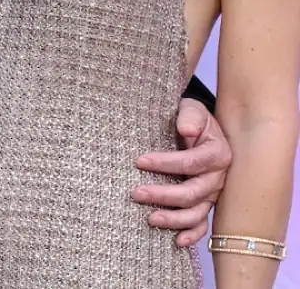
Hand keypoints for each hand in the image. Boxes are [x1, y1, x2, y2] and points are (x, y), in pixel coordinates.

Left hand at [133, 98, 231, 246]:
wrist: (200, 128)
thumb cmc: (192, 119)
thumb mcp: (192, 110)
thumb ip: (190, 116)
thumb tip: (186, 130)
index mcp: (217, 154)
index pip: (191, 162)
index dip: (165, 163)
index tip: (139, 161)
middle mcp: (217, 177)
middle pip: (192, 192)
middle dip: (163, 195)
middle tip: (135, 193)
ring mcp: (212, 194)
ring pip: (196, 212)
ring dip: (174, 219)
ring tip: (150, 218)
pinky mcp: (205, 203)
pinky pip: (202, 224)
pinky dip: (191, 235)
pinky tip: (176, 241)